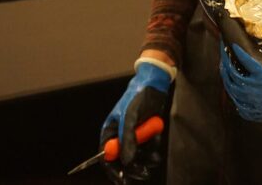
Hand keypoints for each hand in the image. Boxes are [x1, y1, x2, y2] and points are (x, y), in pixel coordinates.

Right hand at [100, 62, 170, 181]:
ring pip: (138, 156)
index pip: (105, 156)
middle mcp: (120, 136)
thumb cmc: (137, 98)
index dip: (112, 169)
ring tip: (154, 155)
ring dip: (146, 158)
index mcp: (110, 131)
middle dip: (134, 167)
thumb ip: (127, 140)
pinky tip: (156, 135)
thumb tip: (125, 162)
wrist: (155, 85)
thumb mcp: (130, 118)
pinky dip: (154, 146)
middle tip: (144, 172)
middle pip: (123, 160)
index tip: (122, 179)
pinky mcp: (145, 134)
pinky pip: (148, 148)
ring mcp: (134, 136)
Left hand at [217, 0, 261, 129]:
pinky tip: (233, 73)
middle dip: (227, 56)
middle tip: (225, 39)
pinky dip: (233, 86)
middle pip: (234, 75)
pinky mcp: (257, 114)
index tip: (229, 36)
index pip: (248, 63)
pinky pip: (237, 100)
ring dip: (227, 70)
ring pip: (232, 88)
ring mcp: (258, 108)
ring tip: (226, 53)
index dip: (236, 49)